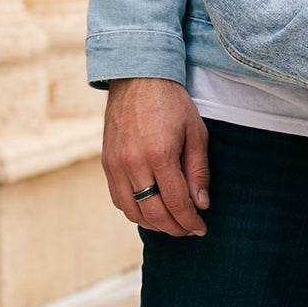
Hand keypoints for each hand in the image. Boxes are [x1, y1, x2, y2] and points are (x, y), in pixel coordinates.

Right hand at [101, 77, 208, 232]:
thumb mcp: (196, 132)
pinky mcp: (106, 162)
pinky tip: (150, 209)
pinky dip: (135, 210)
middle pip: (154, 213)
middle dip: (174, 228)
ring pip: (133, 211)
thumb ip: (198, 171)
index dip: (190, 222)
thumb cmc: (172, 103)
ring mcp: (116, 164)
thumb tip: (201, 204)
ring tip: (171, 222)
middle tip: (189, 229)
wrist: (137, 77)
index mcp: (160, 155)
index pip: (177, 203)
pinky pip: (118, 199)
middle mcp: (133, 163)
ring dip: (153, 224)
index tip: (201, 229)